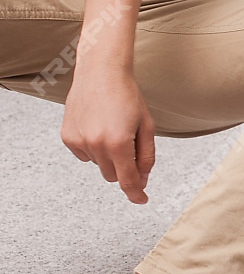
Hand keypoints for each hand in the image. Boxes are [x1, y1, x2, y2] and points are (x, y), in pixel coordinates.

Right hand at [60, 63, 156, 203]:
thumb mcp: (147, 125)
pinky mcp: (67, 137)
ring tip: (113, 128)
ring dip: (108, 155)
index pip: (127, 179)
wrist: (101, 73)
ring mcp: (79, 142)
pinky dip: (93, 147)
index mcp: (119, 143)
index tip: (141, 200)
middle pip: (113, 175)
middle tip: (130, 144)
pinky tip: (98, 126)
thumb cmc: (128, 96)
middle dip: (124, 167)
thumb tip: (142, 179)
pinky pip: (84, 154)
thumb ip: (146, 155)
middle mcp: (96, 145)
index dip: (135, 193)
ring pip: (98, 165)